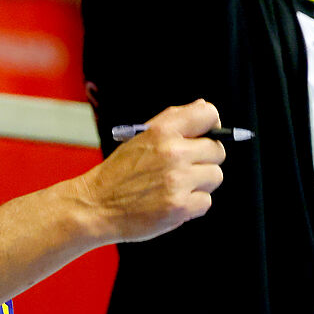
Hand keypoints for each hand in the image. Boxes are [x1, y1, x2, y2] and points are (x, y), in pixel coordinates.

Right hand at [80, 99, 224, 241]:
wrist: (96, 205)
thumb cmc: (119, 172)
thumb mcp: (140, 137)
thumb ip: (174, 120)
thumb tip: (204, 107)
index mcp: (161, 131)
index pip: (208, 114)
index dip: (212, 125)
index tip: (205, 135)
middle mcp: (172, 153)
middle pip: (217, 151)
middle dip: (204, 160)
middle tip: (184, 168)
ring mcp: (177, 181)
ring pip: (214, 176)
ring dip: (199, 183)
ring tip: (175, 186)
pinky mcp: (180, 207)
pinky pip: (206, 201)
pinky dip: (192, 205)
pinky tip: (172, 201)